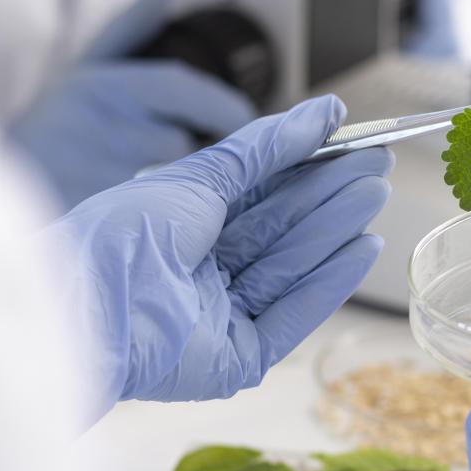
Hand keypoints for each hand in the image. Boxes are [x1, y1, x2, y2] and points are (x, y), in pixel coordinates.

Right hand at [8, 0, 255, 207]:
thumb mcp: (83, 71)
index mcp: (107, 86)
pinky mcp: (103, 217)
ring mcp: (102, 175)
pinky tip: (159, 219)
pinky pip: (154, 217)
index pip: (182, 89)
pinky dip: (162, 216)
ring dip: (180, 188)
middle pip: (181, 143)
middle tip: (210, 163)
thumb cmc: (50, 127)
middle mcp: (105, 126)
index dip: (223, 106)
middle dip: (199, 154)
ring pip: (171, 183)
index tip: (245, 119)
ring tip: (176, 192)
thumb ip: (126, 33)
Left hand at [49, 95, 392, 414]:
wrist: (93, 303)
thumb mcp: (199, 175)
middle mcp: (204, 274)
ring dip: (335, 231)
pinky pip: (291, 315)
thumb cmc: (127, 233)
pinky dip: (329, 283)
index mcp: (185, 230)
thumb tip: (323, 112)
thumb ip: (265, 148)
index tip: (349, 144)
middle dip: (329, 197)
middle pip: (280, 231)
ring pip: (290, 267)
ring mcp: (221, 318)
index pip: (259, 196)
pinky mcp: (237, 358)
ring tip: (375, 195)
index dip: (306, 169)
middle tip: (378, 166)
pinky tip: (364, 248)